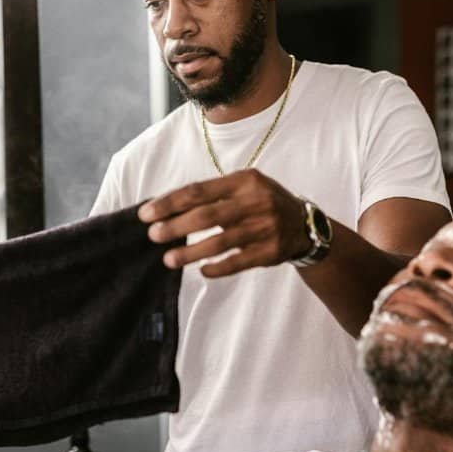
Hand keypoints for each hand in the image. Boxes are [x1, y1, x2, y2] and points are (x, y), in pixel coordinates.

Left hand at [138, 169, 312, 277]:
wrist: (305, 225)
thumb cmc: (263, 203)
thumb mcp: (245, 187)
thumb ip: (214, 195)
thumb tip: (168, 209)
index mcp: (245, 180)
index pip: (198, 190)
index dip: (170, 203)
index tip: (147, 213)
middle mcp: (256, 201)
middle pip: (207, 216)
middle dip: (175, 226)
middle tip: (153, 236)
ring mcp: (265, 228)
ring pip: (220, 242)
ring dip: (190, 252)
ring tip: (168, 259)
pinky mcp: (270, 252)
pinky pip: (237, 262)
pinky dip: (217, 268)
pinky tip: (201, 270)